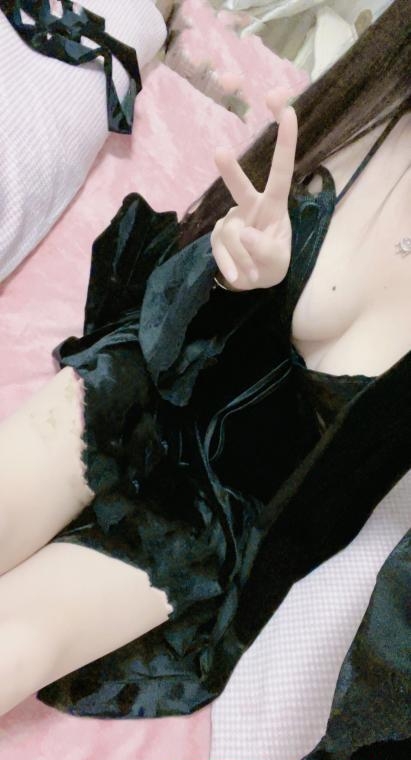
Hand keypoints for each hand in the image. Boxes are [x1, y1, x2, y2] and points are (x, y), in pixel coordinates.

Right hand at [211, 87, 297, 290]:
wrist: (252, 281)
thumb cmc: (271, 264)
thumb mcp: (276, 262)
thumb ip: (263, 248)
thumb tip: (242, 230)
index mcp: (274, 205)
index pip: (280, 172)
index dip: (285, 142)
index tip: (288, 110)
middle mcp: (251, 207)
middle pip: (240, 188)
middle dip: (231, 171)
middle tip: (220, 152)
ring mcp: (231, 220)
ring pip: (232, 236)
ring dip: (243, 259)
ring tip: (252, 275)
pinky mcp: (216, 235)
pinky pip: (220, 250)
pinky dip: (230, 266)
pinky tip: (237, 277)